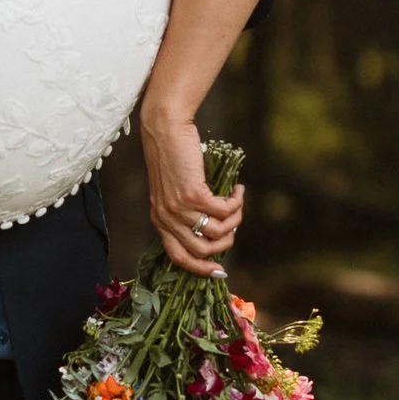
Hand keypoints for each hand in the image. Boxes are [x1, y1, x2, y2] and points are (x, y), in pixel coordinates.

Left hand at [143, 111, 243, 278]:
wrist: (166, 128)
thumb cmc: (172, 155)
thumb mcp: (172, 190)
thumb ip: (185, 210)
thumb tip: (215, 228)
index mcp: (160, 220)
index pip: (178, 258)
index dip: (200, 269)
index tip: (219, 270)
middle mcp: (167, 218)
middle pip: (202, 251)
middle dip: (225, 243)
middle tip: (234, 224)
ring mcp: (179, 208)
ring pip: (217, 233)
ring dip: (234, 220)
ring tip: (237, 203)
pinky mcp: (193, 195)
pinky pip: (224, 211)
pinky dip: (236, 203)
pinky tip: (238, 190)